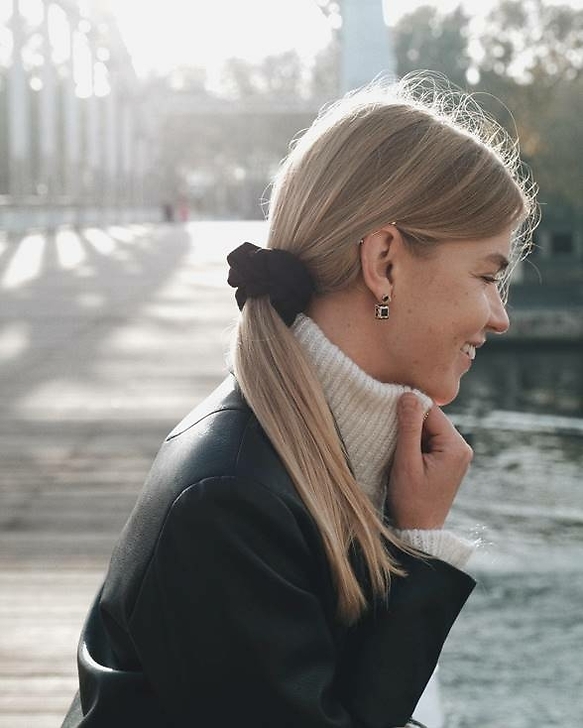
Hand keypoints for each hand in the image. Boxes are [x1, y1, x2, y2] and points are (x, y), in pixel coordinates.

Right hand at [387, 393, 472, 529]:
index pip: (431, 411)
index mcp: (456, 447)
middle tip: (389, 434)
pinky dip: (415, 442)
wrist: (418, 530)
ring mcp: (456, 454)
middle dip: (410, 423)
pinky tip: (404, 454)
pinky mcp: (448, 460)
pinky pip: (430, 440)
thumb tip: (408, 395)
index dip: (408, 408)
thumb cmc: (411, 501)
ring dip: (411, 433)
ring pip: (429, 428)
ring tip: (397, 449)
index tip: (387, 411)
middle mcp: (462, 447)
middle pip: (431, 418)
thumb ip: (408, 428)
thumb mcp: (406, 463)